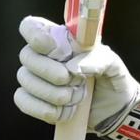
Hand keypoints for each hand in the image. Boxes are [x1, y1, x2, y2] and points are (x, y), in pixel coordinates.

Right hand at [12, 14, 139, 136]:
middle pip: (26, 56)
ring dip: (55, 93)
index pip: (31, 27)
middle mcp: (42, 56)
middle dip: (54, 73)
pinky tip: (65, 112)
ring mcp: (35, 79)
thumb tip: (74, 67)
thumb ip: (99, 58)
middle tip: (78, 81)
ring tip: (78, 98)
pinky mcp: (34, 101)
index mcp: (58, 40)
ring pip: (26, 80)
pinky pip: (23, 101)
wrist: (115, 111)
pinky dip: (46, 109)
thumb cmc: (111, 80)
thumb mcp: (114, 65)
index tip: (57, 50)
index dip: (37, 36)